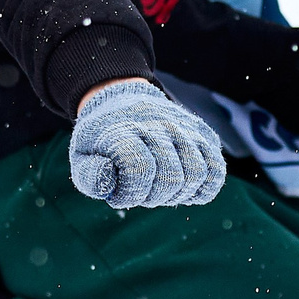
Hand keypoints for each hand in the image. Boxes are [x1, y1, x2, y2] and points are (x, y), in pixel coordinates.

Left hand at [68, 78, 226, 208]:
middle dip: (153, 198)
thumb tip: (110, 186)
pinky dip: (202, 188)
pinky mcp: (204, 134)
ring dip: (178, 194)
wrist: (121, 100)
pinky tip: (182, 187)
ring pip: (197, 173)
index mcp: (126, 130)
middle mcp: (159, 125)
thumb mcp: (81, 156)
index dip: (129, 193)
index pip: (140, 168)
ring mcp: (185, 128)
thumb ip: (90, 177)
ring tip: (160, 188)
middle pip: (171, 177)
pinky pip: (217, 170)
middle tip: (140, 192)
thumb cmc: (102, 139)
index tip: (117, 196)